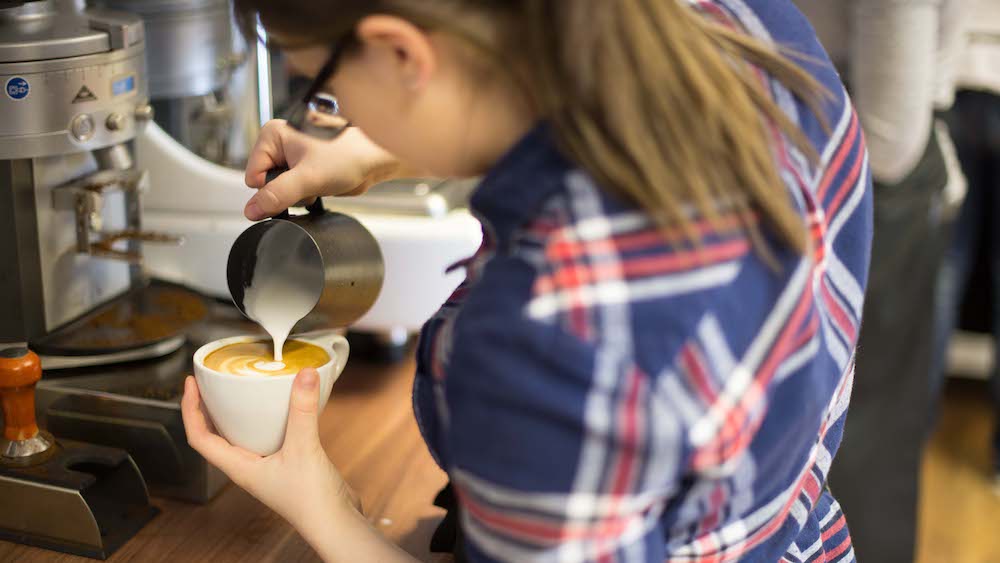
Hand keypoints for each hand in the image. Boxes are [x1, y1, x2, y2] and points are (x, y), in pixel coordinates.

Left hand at [181, 370, 358, 529]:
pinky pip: (268, 435)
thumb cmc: (311, 501)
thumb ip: (302, 410)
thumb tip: (305, 375)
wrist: (335, 523)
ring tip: (240, 389)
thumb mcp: (303, 448)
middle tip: (210, 382)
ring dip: (237, 413)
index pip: (199, 437)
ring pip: (242, 435)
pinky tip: (281, 406)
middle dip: (208, 408)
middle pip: (215, 435)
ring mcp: (266, 466)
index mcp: (239, 467)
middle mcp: (248, 467)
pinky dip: (267, 418)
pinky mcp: (286, 463)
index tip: (191, 384)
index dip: (189, 409)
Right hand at [243, 120, 401, 219]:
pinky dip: (307, 194)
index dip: (269, 188)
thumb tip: (252, 209)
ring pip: (282, 189)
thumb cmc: (350, 154)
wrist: (377, 159)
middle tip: (307, 184)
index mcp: (273, 135)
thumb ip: (276, 195)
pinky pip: (296, 190)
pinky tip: (322, 186)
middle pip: (267, 183)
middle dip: (286, 191)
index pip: (253, 175)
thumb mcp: (307, 178)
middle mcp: (281, 143)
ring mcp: (294, 156)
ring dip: (299, 194)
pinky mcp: (307, 168)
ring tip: (318, 182)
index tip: (289, 189)